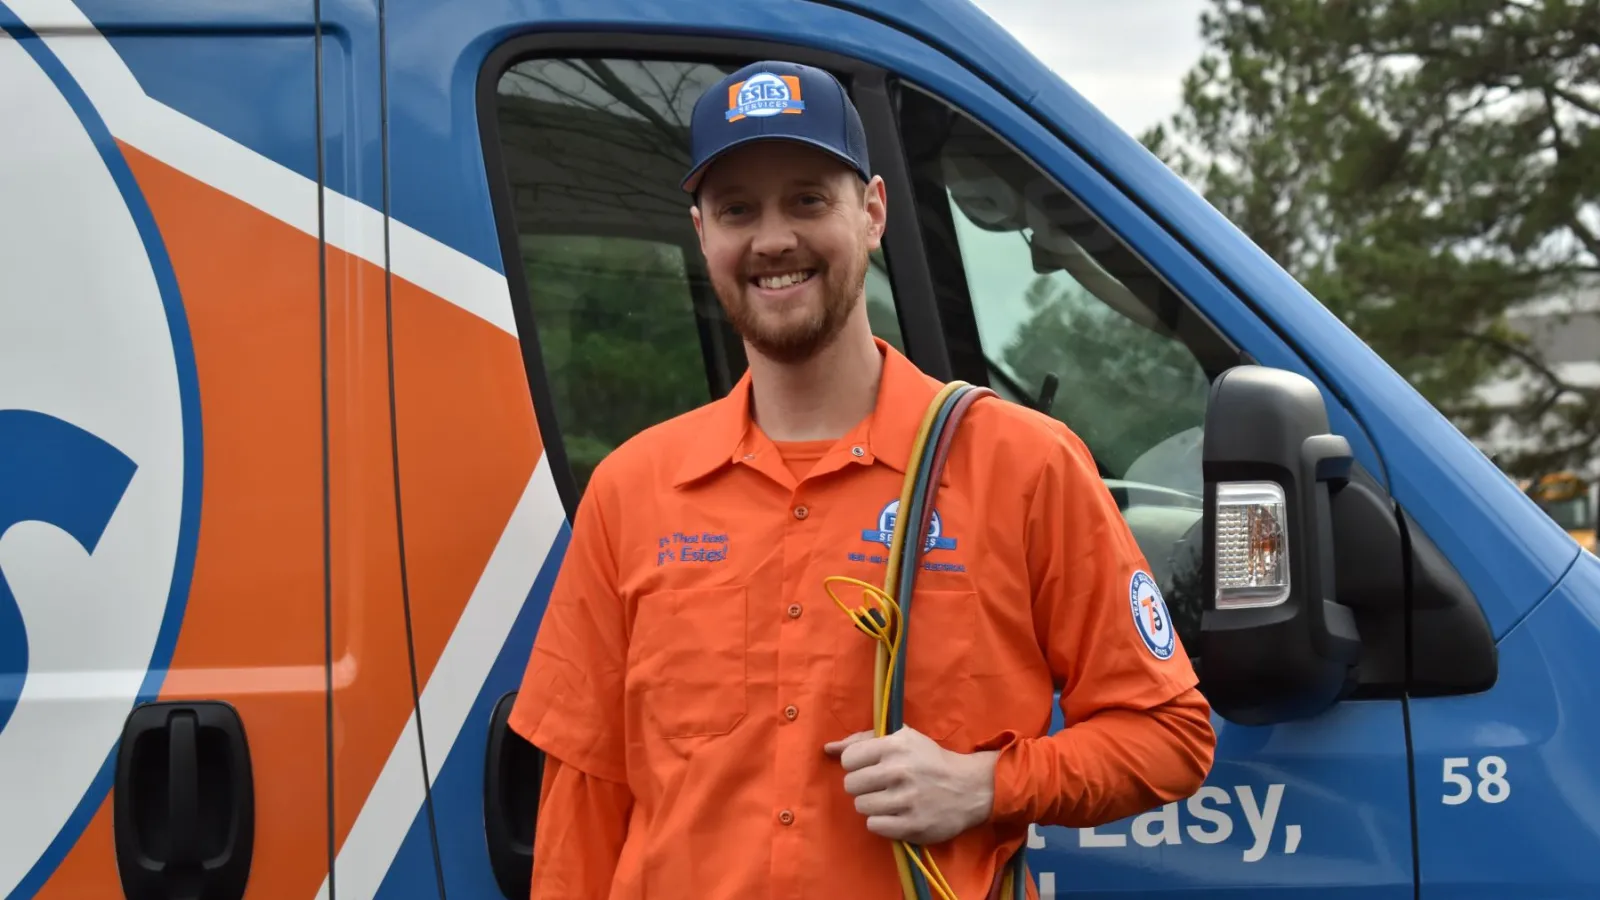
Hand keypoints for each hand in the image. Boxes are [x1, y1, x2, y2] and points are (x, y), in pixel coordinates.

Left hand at [823, 727, 997, 844]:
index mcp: (894, 746)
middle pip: (851, 785)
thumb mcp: (901, 738)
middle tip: (879, 786)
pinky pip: (874, 826)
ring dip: (871, 805)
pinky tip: (895, 814)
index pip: (848, 759)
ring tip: (888, 800)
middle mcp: (899, 771)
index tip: (870, 767)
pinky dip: (881, 822)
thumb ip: (862, 740)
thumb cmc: (929, 759)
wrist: (969, 787)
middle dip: (862, 786)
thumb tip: (828, 748)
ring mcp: (906, 800)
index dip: (856, 765)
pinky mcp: (912, 825)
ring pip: (861, 807)